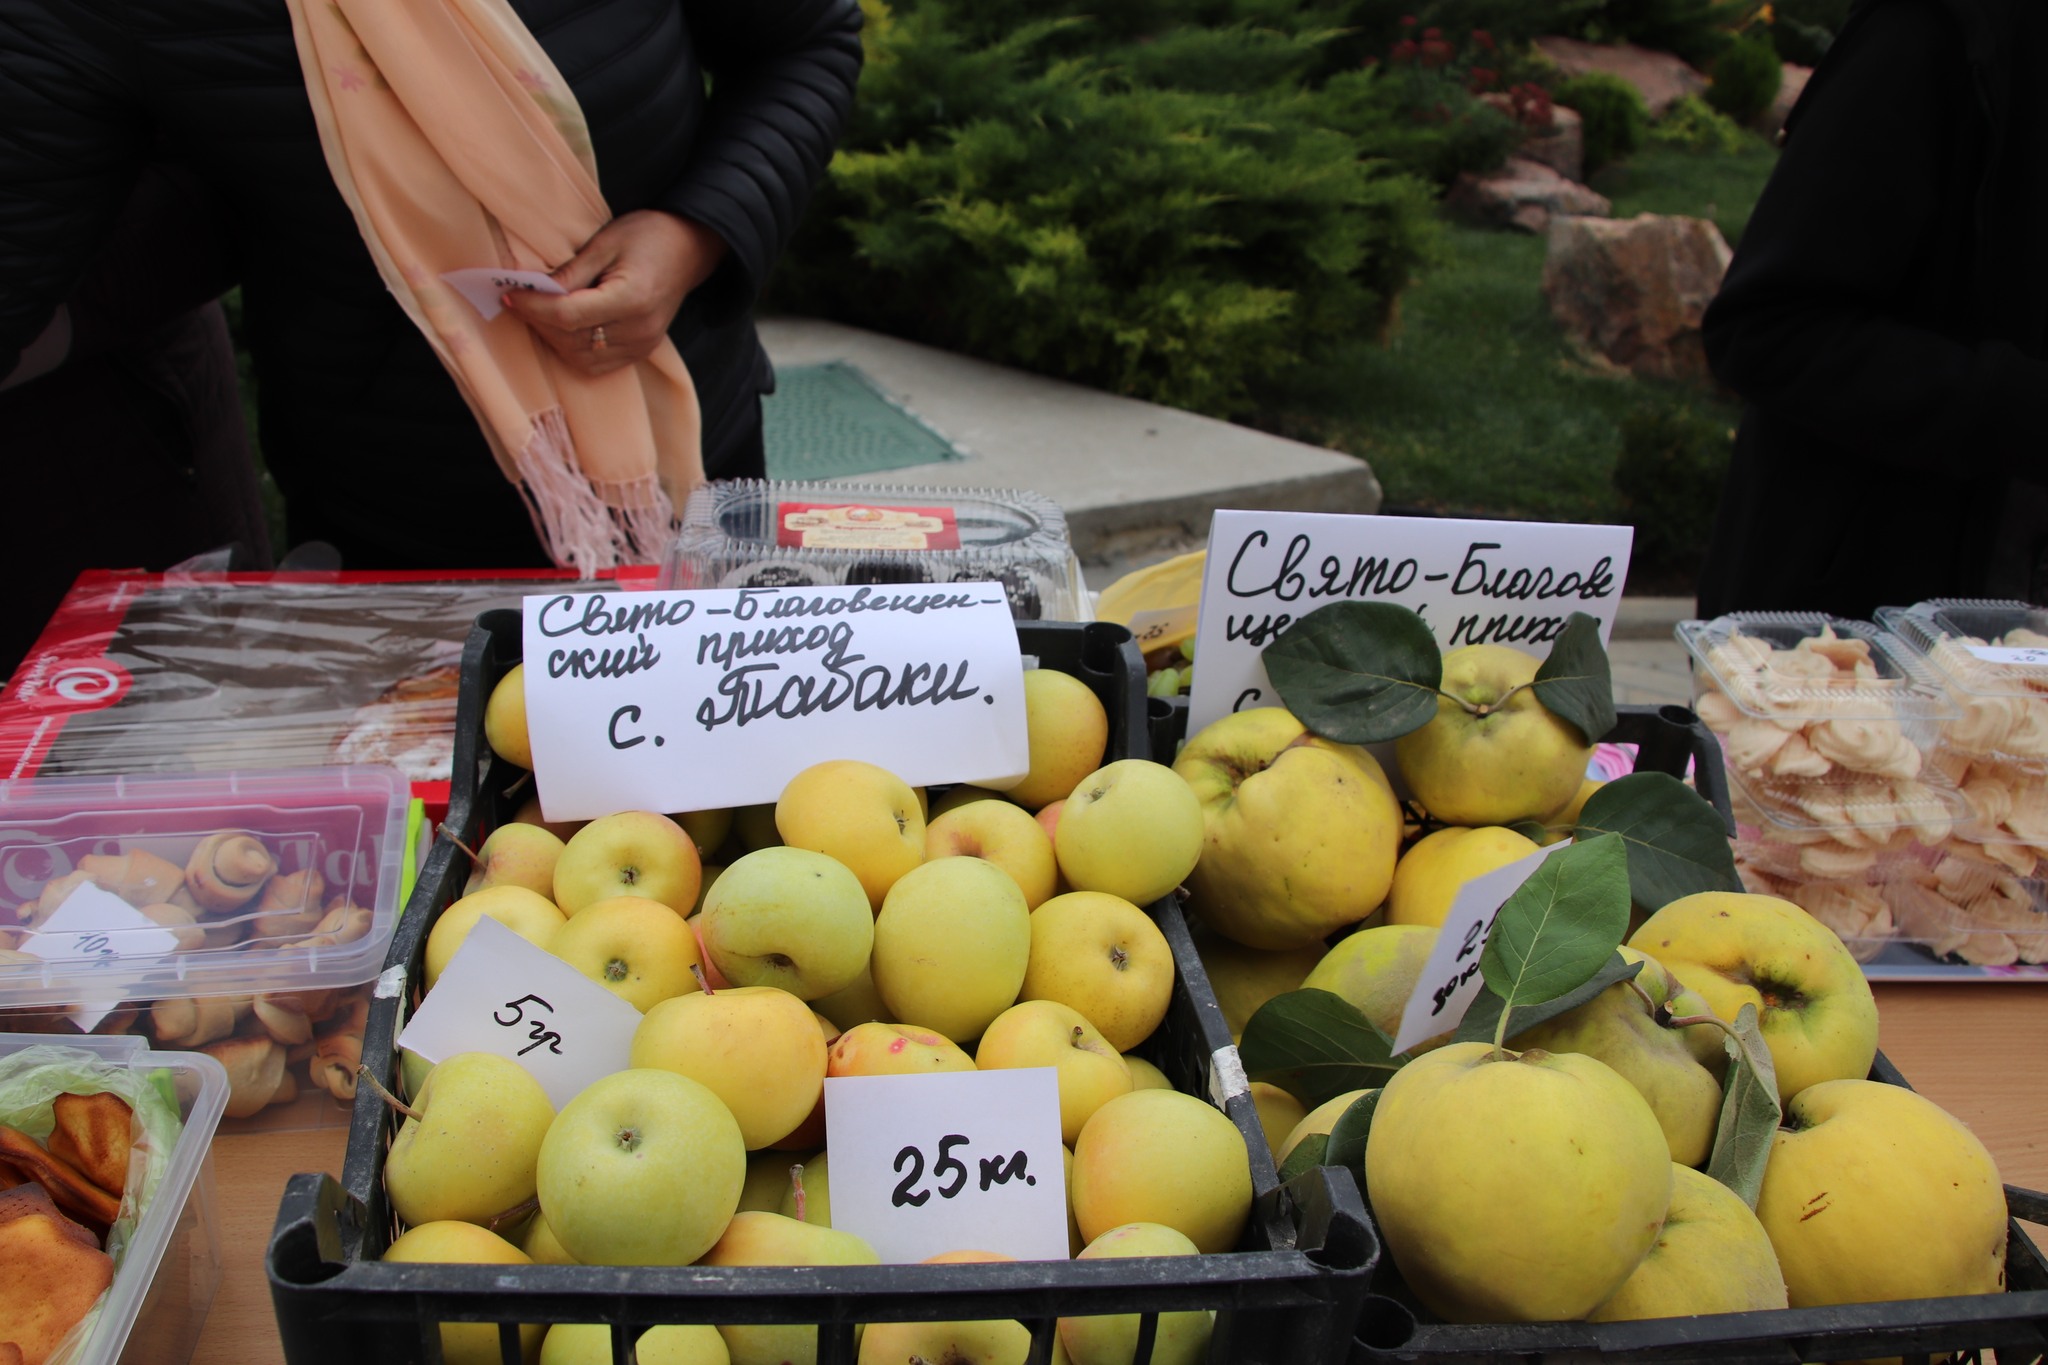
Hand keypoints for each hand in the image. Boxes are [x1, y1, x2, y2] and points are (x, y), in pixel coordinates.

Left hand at [501, 210, 727, 377]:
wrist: (689, 249)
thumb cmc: (648, 236)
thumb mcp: (605, 243)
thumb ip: (570, 272)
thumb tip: (531, 288)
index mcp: (632, 299)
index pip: (568, 315)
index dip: (533, 307)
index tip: (509, 294)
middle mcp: (639, 330)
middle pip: (571, 339)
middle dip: (538, 321)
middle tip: (516, 299)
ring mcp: (641, 345)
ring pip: (580, 357)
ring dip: (552, 337)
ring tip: (537, 312)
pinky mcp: (640, 351)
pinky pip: (596, 363)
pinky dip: (571, 349)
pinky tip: (560, 327)